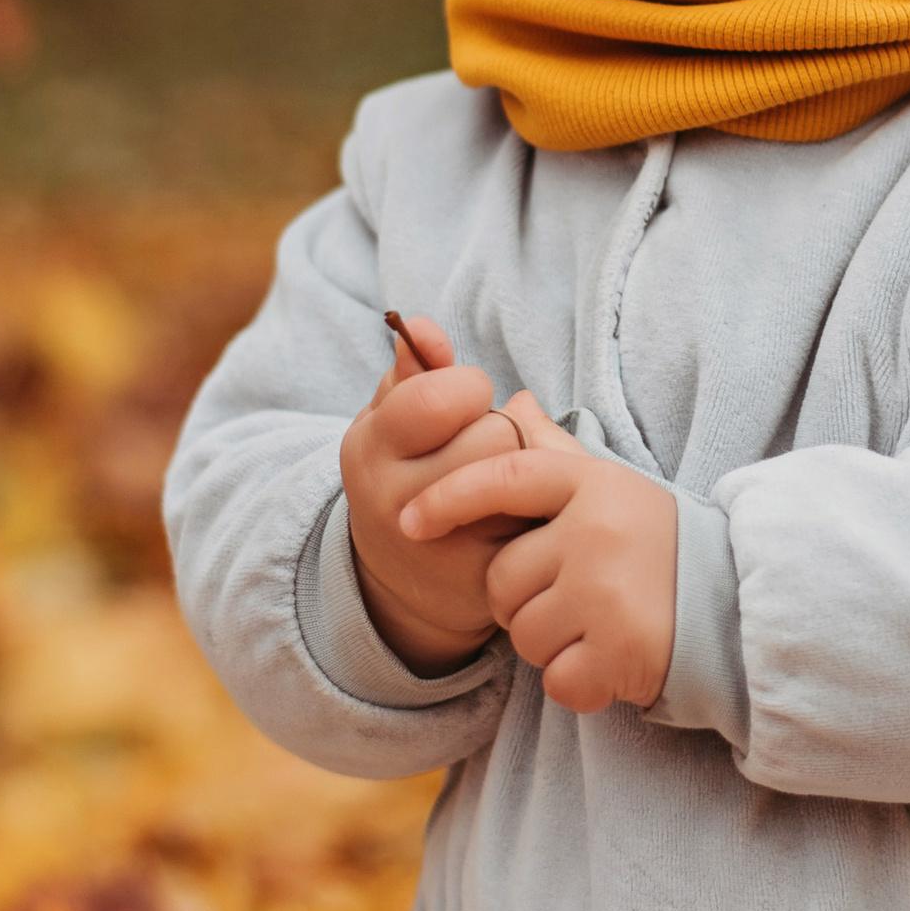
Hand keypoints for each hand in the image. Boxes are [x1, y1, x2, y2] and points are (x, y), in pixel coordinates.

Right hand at [340, 319, 527, 675]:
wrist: (405, 578)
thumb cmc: (410, 473)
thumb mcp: (396, 420)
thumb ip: (415, 370)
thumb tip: (424, 327)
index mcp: (369, 451)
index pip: (445, 395)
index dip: (469, 389)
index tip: (465, 403)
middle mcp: (394, 504)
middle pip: (495, 436)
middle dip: (501, 431)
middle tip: (486, 448)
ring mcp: (438, 550)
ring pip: (522, 478)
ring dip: (528, 469)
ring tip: (504, 480)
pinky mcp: (482, 583)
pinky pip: (540, 524)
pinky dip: (540, 513)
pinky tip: (519, 519)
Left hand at [401, 405, 678, 715]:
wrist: (739, 607)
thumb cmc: (661, 545)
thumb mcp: (612, 488)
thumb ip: (556, 450)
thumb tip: (513, 403)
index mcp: (592, 484)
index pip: (503, 477)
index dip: (449, 496)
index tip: (409, 520)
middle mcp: (597, 531)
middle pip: (503, 579)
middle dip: (524, 601)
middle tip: (578, 598)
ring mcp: (608, 591)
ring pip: (523, 635)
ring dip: (552, 644)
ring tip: (601, 625)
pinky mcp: (620, 650)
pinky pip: (556, 680)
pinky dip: (578, 684)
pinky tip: (612, 663)